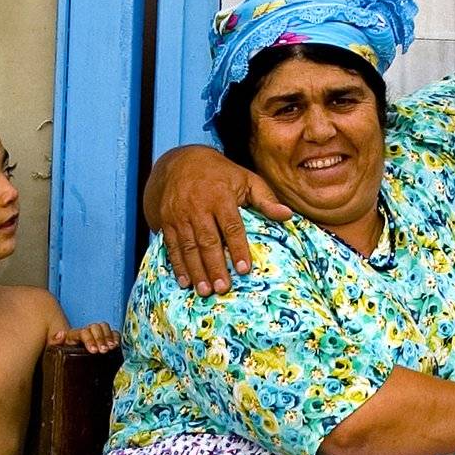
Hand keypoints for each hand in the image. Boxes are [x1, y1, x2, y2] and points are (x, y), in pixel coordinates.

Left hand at [48, 322, 119, 353]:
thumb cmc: (63, 360)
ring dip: (108, 337)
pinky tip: (116, 345)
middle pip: (94, 327)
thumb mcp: (56, 351)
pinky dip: (116, 337)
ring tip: (111, 348)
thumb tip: (61, 333)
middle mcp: (85, 333)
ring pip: (103, 327)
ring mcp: (96, 335)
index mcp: (73, 336)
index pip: (82, 332)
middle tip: (104, 351)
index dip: (89, 339)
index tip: (94, 351)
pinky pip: (113, 333)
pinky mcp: (105, 340)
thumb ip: (56, 341)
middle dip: (100, 338)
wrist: (70, 366)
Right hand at [155, 146, 291, 294]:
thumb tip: (288, 215)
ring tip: (205, 291)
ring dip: (196, 271)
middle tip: (223, 288)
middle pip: (207, 240)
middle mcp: (197, 205)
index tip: (245, 269)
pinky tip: (185, 282)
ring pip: (188, 246)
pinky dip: (177, 266)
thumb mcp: (246, 179)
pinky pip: (172, 246)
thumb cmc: (221, 175)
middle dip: (215, 266)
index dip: (237, 248)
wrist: (179, 162)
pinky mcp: (166, 221)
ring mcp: (179, 214)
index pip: (231, 226)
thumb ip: (266, 198)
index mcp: (220, 195)